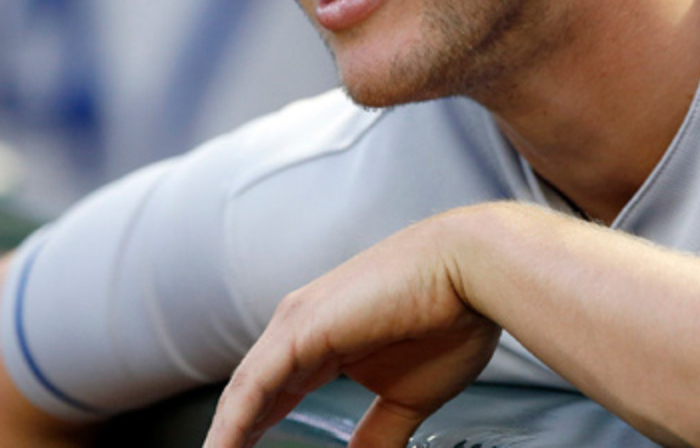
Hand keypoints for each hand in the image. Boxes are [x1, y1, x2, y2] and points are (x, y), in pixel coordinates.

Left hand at [201, 210, 500, 447]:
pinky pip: (252, 387)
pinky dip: (233, 427)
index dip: (254, 435)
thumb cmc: (453, 317)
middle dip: (234, 440)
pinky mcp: (300, 327)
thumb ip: (377, 435)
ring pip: (243, 394)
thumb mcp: (407, 397)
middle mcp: (301, 328)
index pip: (273, 397)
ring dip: (226, 440)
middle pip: (249, 397)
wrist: (472, 270)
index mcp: (324, 341)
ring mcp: (297, 324)